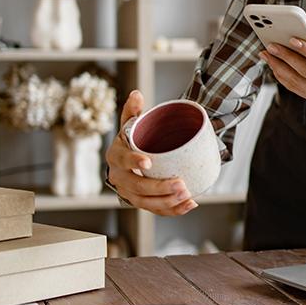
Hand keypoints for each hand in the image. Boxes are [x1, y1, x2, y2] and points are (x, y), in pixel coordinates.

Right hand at [105, 90, 197, 215]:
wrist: (126, 163)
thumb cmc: (130, 142)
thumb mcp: (130, 125)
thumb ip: (133, 111)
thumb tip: (137, 94)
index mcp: (116, 157)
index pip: (123, 161)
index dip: (134, 162)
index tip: (148, 162)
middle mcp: (120, 178)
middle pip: (138, 188)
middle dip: (159, 188)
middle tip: (180, 184)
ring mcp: (130, 193)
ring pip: (147, 203)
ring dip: (168, 202)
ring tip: (187, 195)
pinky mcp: (142, 203)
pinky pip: (156, 210)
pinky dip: (173, 210)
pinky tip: (189, 205)